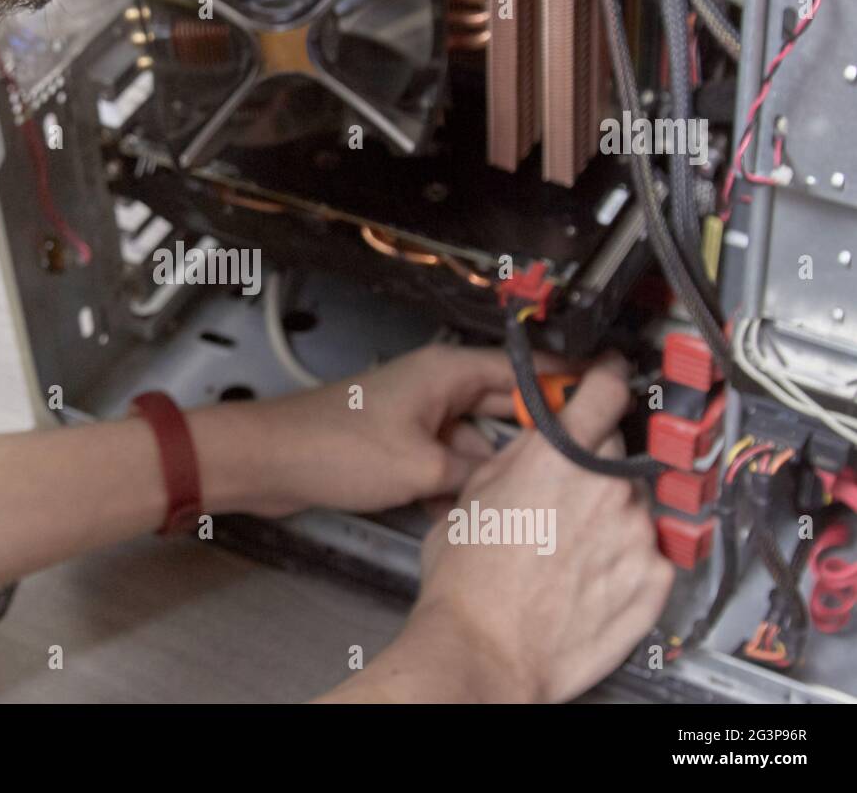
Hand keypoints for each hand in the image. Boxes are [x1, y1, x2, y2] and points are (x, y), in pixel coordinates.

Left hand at [211, 344, 556, 517]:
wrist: (271, 461)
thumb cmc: (330, 447)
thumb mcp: (420, 468)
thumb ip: (474, 473)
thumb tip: (510, 481)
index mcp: (446, 371)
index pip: (523, 368)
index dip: (566, 382)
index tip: (606, 393)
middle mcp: (434, 386)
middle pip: (503, 406)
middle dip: (533, 435)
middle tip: (577, 460)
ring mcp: (416, 415)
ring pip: (474, 440)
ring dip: (489, 467)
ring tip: (526, 494)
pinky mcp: (397, 443)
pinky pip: (446, 459)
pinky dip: (457, 481)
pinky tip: (469, 509)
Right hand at [401, 353, 674, 701]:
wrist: (485, 650)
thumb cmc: (467, 581)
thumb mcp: (472, 494)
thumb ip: (517, 456)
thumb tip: (535, 440)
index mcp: (559, 455)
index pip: (606, 389)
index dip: (608, 377)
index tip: (611, 376)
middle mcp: (607, 486)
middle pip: (616, 449)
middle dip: (593, 462)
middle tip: (561, 494)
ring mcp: (637, 532)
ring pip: (632, 500)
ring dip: (608, 511)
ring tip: (567, 546)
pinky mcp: (654, 576)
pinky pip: (648, 548)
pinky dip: (625, 554)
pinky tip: (587, 573)